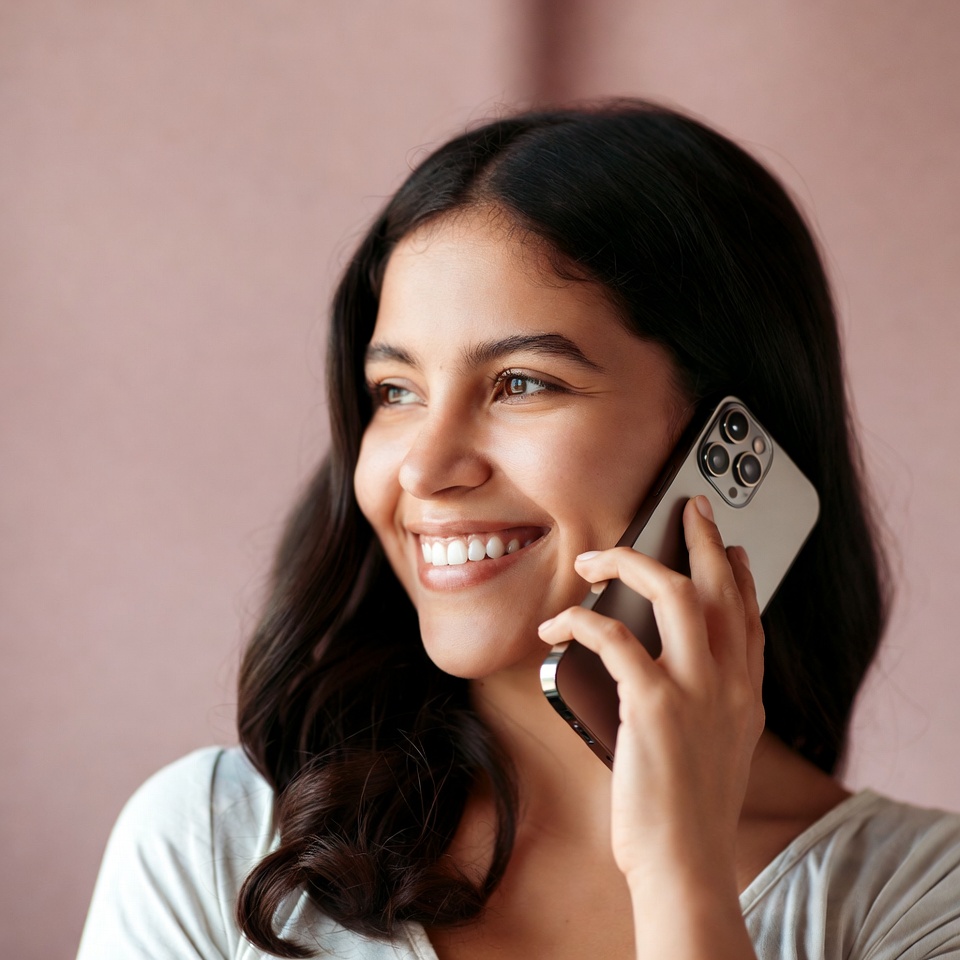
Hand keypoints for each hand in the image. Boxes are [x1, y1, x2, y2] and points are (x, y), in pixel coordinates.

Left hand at [538, 496, 764, 897]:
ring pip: (672, 593)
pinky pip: (613, 637)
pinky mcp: (654, 706)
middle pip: (719, 587)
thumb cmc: (688, 810)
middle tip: (685, 507)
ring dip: (629, 563)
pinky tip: (560, 622)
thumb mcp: (715, 748)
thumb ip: (702, 701)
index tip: (727, 544)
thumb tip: (656, 661)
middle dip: (700, 537)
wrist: (685, 865)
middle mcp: (731, 685)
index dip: (738, 572)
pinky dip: (581, 619)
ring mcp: (696, 692)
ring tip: (596, 557)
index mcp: (746, 696)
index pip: (750, 615)